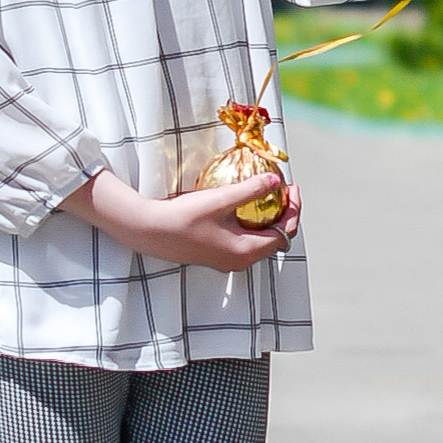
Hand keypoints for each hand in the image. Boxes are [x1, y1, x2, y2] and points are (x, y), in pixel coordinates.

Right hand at [59, 170, 301, 271]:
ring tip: (268, 195)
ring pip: (260, 241)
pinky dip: (252, 224)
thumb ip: (250, 190)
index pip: (284, 233)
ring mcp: (227, 260)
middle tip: (284, 190)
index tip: (292, 188)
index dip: (293, 210)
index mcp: (245, 251)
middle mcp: (239, 261)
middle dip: (285, 214)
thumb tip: (276, 181)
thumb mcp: (220, 199)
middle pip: (276, 240)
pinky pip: (245, 241)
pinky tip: (244, 206)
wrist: (149, 231)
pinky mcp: (216, 255)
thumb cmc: (184, 216)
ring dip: (269, 219)